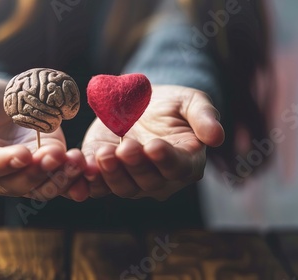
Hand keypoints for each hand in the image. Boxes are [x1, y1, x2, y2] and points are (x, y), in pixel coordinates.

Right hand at [0, 78, 87, 200]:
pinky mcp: (40, 173)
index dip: (4, 162)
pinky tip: (81, 167)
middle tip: (57, 155)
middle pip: (14, 183)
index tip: (24, 154)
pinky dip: (70, 180)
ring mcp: (17, 177)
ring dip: (58, 178)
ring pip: (38, 188)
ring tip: (74, 161)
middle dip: (37, 172)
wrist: (0, 99)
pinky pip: (55, 184)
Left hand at [81, 85, 224, 200]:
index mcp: (186, 163)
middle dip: (135, 165)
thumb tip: (217, 136)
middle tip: (125, 148)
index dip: (166, 159)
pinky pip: (97, 186)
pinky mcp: (107, 176)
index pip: (177, 167)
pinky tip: (79, 171)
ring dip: (111, 174)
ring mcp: (133, 181)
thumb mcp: (192, 102)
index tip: (154, 146)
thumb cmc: (172, 104)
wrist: (143, 104)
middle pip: (148, 181)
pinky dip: (87, 183)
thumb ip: (204, 117)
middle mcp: (160, 179)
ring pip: (123, 187)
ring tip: (103, 154)